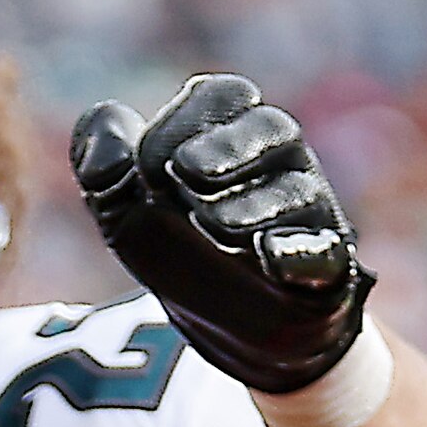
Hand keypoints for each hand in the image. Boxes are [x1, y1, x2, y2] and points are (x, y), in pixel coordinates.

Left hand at [71, 76, 374, 398]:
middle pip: (272, 128)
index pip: (221, 97)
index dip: (180, 122)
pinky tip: (268, 255)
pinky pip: (325, 252)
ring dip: (252, 204)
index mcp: (229, 132)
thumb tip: (109, 119)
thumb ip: (101, 158)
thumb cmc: (177, 247)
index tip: (142, 169)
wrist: (221, 329)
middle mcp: (278, 162)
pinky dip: (298, 252)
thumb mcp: (122, 205)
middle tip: (184, 173)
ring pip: (296, 191)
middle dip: (228, 147)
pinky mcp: (323, 268)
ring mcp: (306, 213)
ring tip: (210, 223)